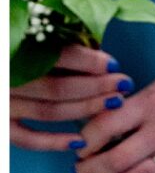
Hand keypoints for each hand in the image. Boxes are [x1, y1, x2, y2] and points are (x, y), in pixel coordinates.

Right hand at [11, 45, 131, 150]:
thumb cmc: (11, 46)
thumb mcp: (24, 30)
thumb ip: (50, 37)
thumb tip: (95, 52)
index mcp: (12, 51)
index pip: (56, 56)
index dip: (88, 61)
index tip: (113, 63)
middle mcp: (6, 79)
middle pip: (58, 87)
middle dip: (96, 87)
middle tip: (123, 84)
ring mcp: (1, 104)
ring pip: (50, 111)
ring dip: (85, 109)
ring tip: (113, 103)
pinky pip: (26, 139)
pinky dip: (52, 142)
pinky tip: (79, 141)